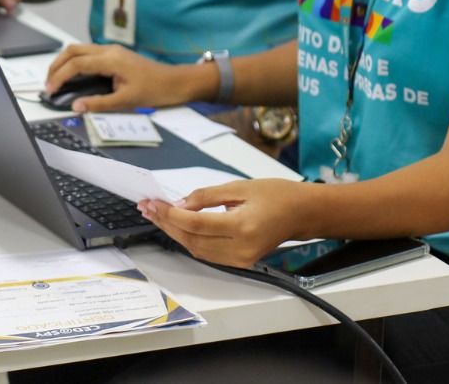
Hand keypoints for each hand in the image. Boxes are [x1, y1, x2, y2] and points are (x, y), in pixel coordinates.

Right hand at [43, 42, 203, 112]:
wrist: (176, 82)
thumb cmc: (156, 90)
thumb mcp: (127, 101)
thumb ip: (99, 104)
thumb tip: (77, 107)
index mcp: (111, 59)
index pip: (76, 64)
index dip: (60, 76)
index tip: (51, 90)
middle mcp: (109, 50)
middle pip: (72, 50)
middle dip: (56, 66)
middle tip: (48, 84)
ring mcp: (111, 50)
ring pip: (78, 49)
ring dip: (64, 62)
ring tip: (56, 80)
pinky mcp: (114, 54)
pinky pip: (87, 53)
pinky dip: (75, 62)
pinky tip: (73, 76)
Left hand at [139, 177, 310, 268]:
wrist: (301, 214)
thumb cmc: (276, 195)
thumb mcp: (239, 187)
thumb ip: (206, 196)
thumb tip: (179, 204)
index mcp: (242, 227)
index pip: (195, 224)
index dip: (169, 214)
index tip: (152, 203)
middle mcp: (241, 248)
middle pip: (192, 239)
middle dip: (165, 223)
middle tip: (147, 207)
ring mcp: (241, 259)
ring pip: (196, 249)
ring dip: (173, 232)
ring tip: (156, 216)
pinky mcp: (241, 262)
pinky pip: (207, 254)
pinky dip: (189, 240)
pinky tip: (176, 226)